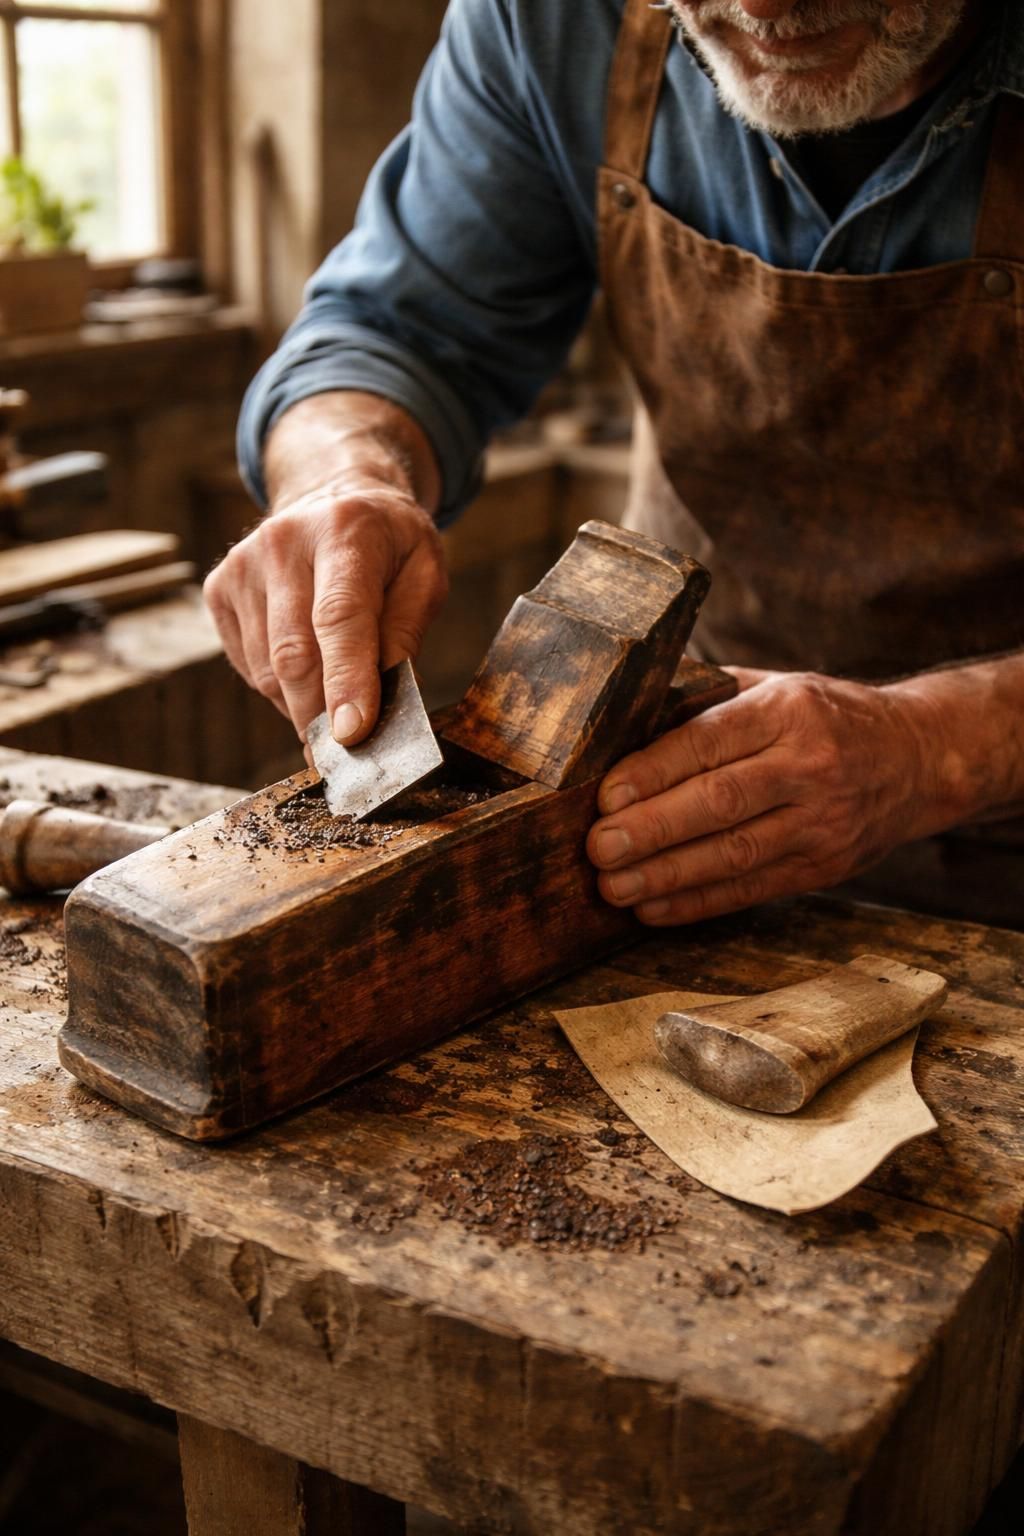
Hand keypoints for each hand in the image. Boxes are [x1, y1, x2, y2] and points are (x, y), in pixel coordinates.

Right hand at [204, 394, 447, 744]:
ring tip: (335, 690)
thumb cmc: (388, 545)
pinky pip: (250, 667)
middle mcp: (283, 542)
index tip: (352, 733)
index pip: (340, 617)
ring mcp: (243, 565)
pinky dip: (281, 688)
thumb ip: (406, 631)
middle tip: (347, 749)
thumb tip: (379, 699)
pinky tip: (307, 665)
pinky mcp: (219, 589)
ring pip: (269, 671)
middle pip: (296, 653)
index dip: (346, 681)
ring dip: (304, 703)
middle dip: (322, 714)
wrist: (333, 497)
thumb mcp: (424, 573)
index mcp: (345, 530)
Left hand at [586, 668, 953, 925]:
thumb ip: (708, 700)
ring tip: (614, 887)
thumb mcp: (776, 686)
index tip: (605, 796)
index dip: (654, 772)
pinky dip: (698, 902)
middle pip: (721, 801)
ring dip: (668, 875)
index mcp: (787, 710)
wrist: (918, 758)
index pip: (710, 742)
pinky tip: (653, 907)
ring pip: (735, 853)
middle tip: (598, 848)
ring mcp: (822, 822)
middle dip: (653, 829)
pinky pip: (753, 888)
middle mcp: (809, 766)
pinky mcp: (826, 866)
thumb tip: (621, 719)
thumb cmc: (824, 716)